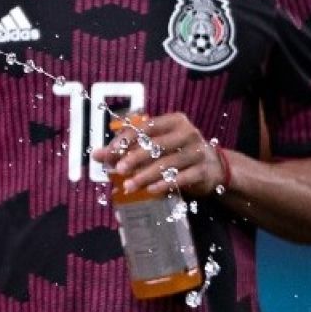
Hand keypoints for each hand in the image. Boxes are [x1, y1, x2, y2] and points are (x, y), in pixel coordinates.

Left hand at [92, 112, 224, 196]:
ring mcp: (198, 152)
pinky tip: (150, 190)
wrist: (214, 168)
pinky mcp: (203, 171)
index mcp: (175, 121)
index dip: (126, 139)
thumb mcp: (155, 146)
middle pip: (157, 145)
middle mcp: (188, 133)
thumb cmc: (177, 153)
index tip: (110, 152)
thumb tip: (96, 154)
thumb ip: (127, 148)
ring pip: (168, 163)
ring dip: (145, 175)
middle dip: (135, 158)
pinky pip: (182, 178)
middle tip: (118, 170)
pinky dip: (164, 184)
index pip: (146, 127)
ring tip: (128, 186)